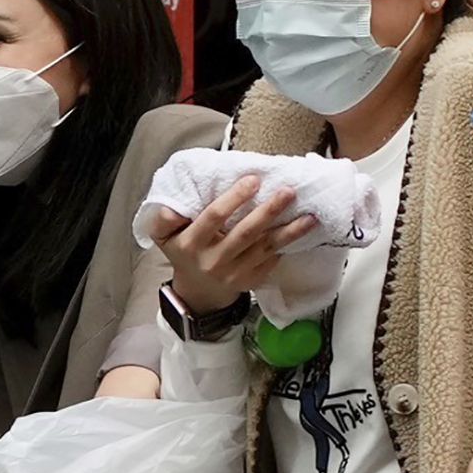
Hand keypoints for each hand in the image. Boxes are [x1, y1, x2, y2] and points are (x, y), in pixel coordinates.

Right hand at [151, 171, 303, 319]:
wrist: (198, 291)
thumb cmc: (183, 252)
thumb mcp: (164, 237)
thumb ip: (162, 220)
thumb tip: (169, 207)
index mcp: (192, 244)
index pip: (214, 218)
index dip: (234, 199)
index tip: (252, 180)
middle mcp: (214, 260)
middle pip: (245, 233)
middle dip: (268, 211)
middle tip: (288, 191)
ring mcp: (234, 273)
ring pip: (265, 248)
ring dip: (289, 231)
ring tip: (309, 215)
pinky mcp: (251, 280)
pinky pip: (272, 260)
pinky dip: (288, 245)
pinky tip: (303, 230)